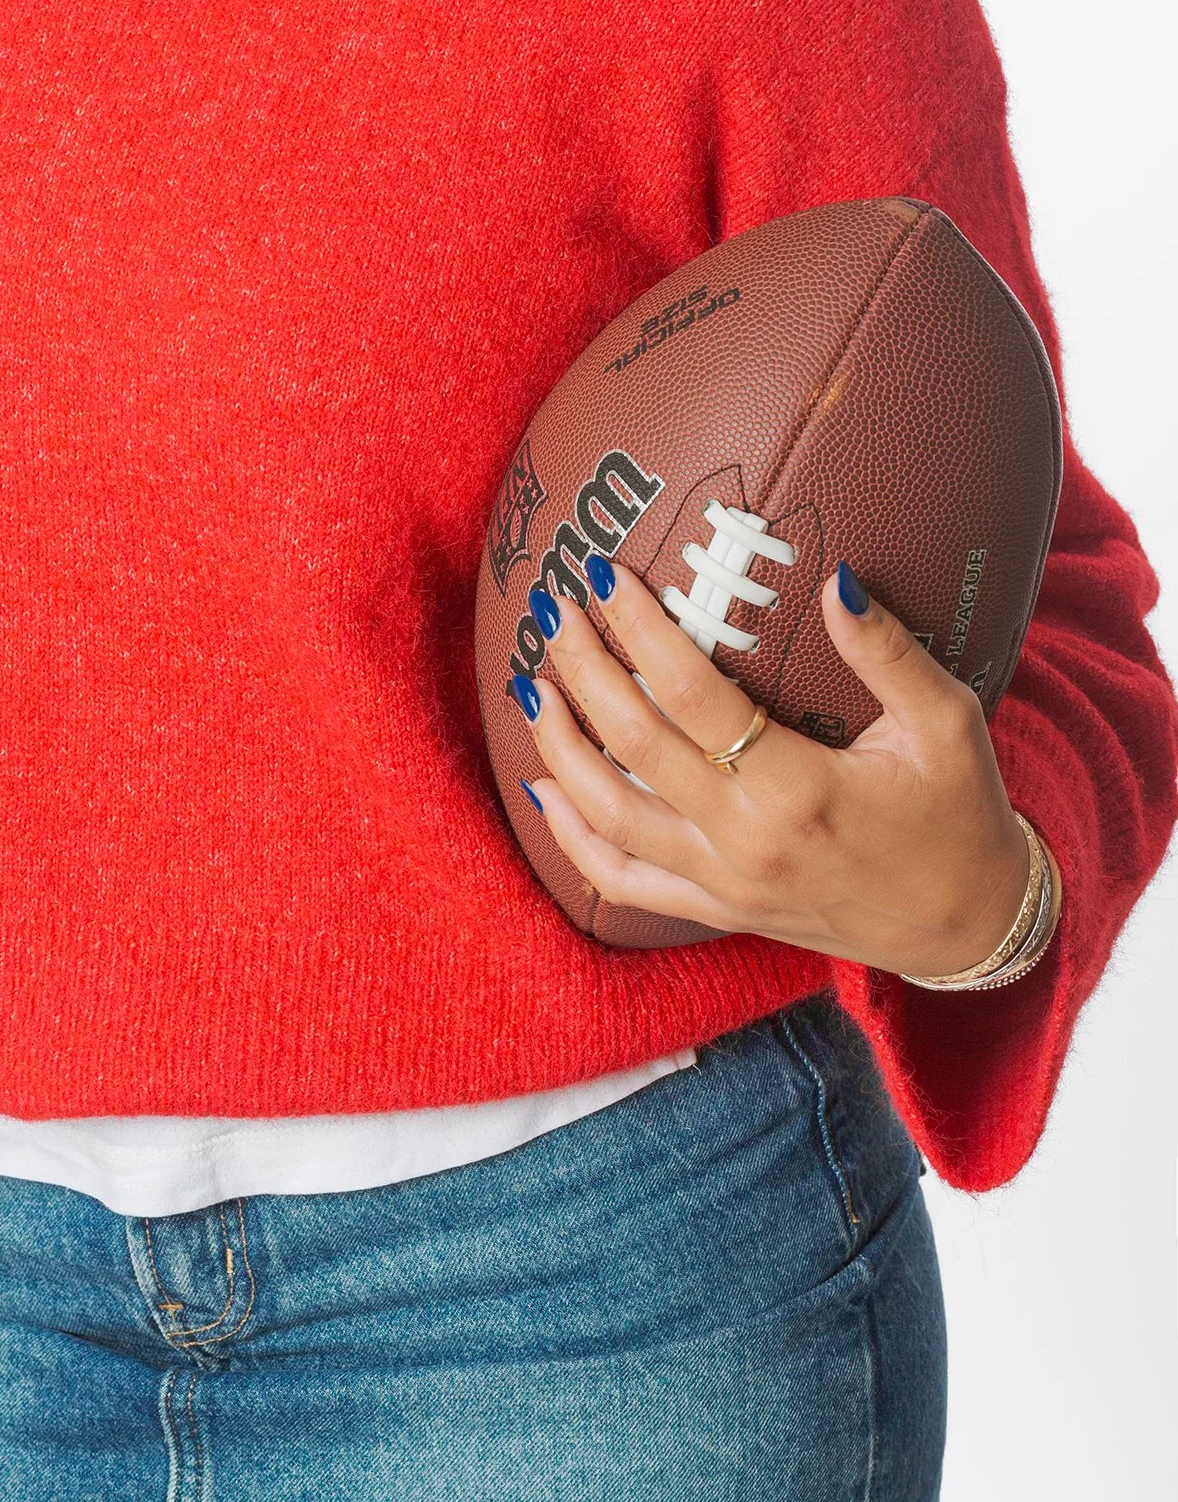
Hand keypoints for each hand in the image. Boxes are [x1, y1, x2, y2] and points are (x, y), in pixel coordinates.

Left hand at [519, 559, 1032, 977]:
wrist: (969, 926)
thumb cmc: (959, 813)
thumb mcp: (947, 723)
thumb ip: (888, 652)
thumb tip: (837, 579)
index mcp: (798, 788)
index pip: (690, 693)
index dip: (638, 629)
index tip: (605, 575)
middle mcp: (747, 840)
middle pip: (631, 744)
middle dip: (580, 669)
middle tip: (552, 607)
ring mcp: (725, 883)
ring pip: (609, 816)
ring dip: (558, 746)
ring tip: (533, 684)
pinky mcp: (719, 910)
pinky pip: (623, 881)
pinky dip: (572, 837)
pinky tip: (543, 788)